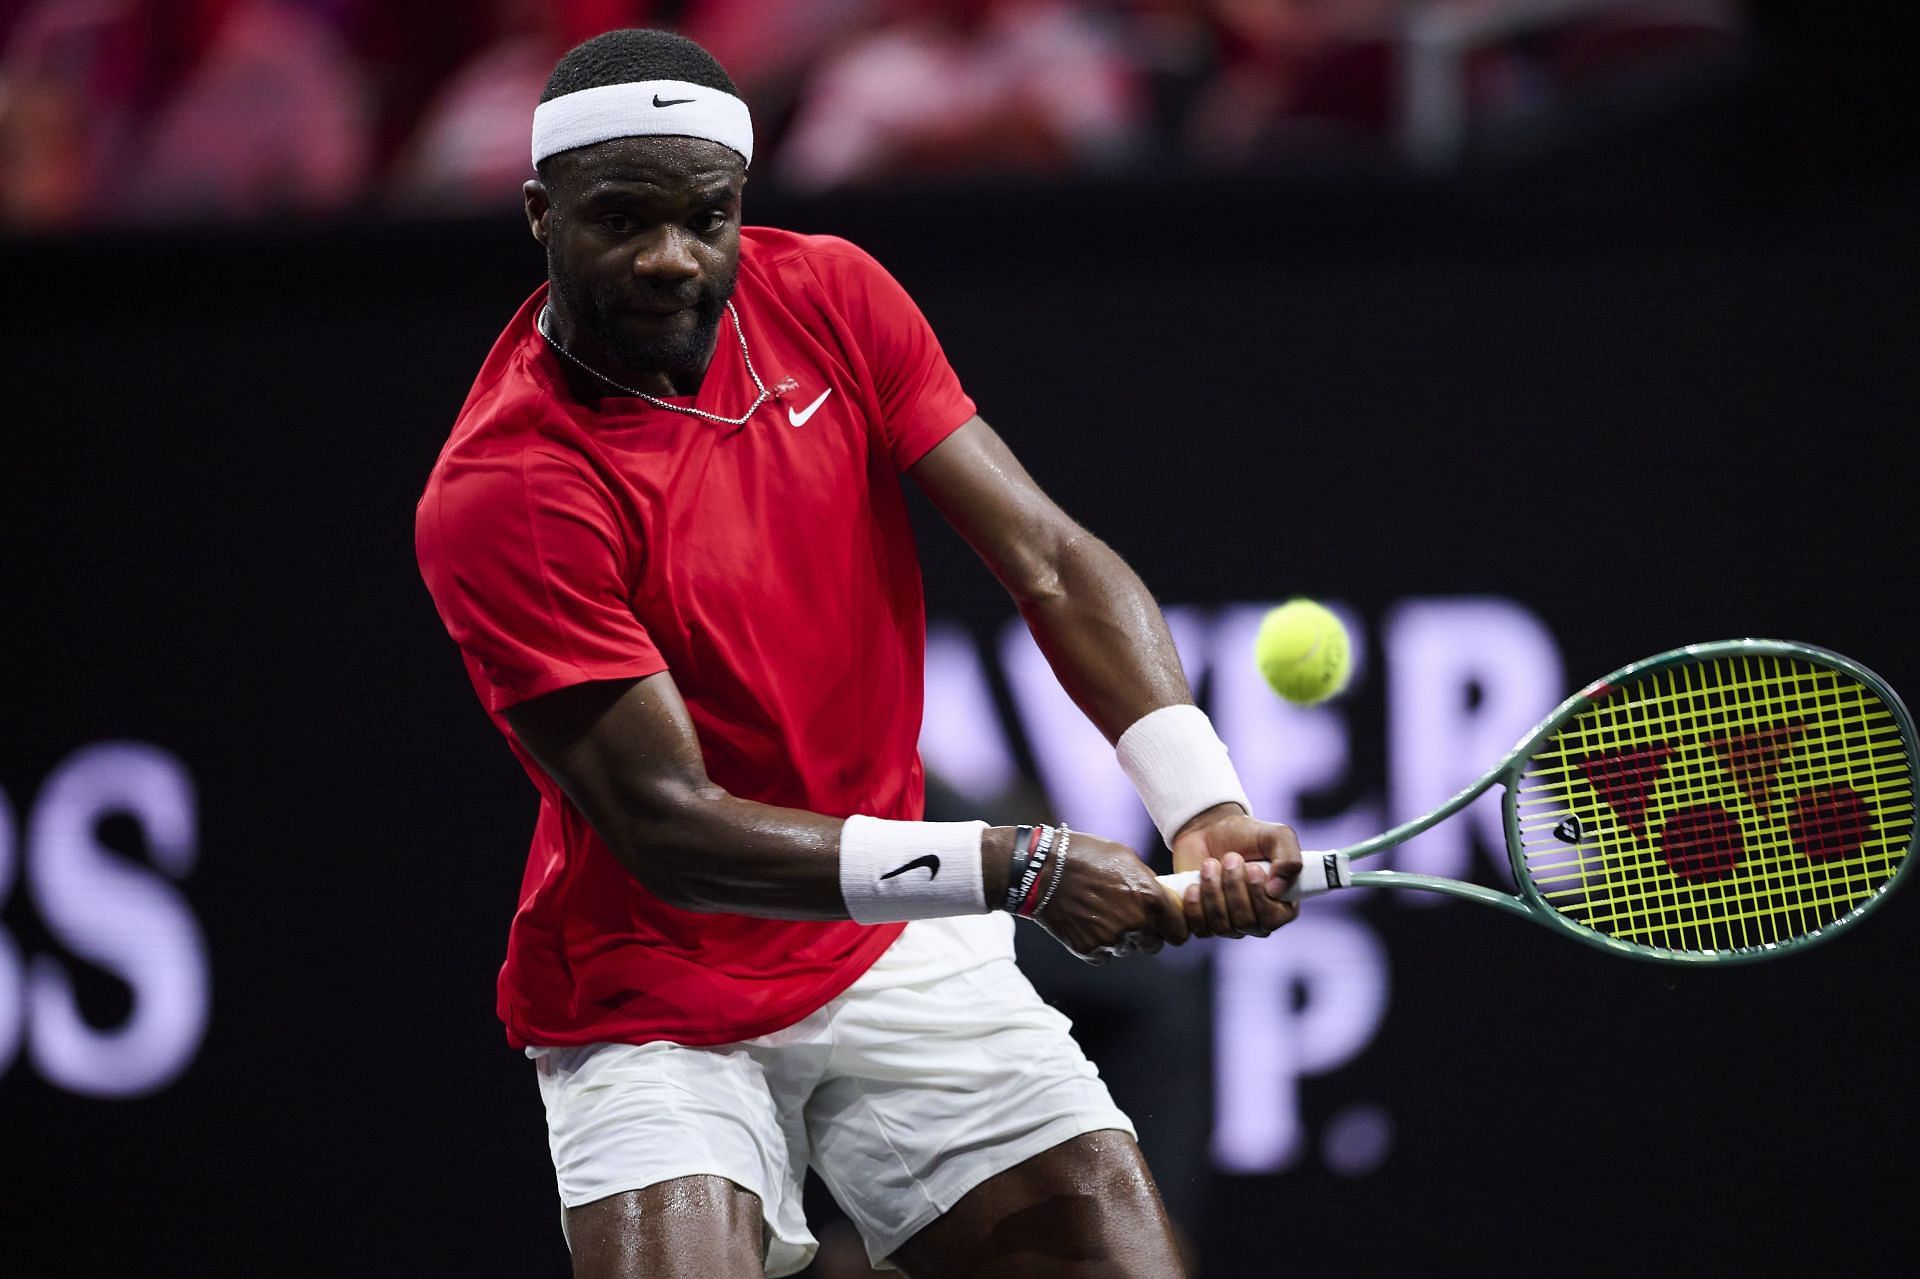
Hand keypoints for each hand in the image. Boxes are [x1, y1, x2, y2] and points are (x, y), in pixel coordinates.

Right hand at [1031, 830, 1190, 963]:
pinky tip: (1086, 924)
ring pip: (1127, 950)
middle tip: (1129, 917)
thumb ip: (1147, 882)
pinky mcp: (1089, 950)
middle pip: (1154, 945)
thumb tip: (1159, 897)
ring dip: (1121, 938)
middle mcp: (1136, 923)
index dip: (1172, 928)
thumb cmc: (1085, 855)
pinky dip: (1098, 945)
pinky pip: (1104, 956)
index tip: (1164, 924)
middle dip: (1146, 934)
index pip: (1179, 932)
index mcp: (1151, 898)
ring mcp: (1111, 940)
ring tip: (1101, 915)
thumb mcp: (1125, 857)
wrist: (1042, 870)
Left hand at [1170, 804, 1301, 938]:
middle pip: (1246, 922)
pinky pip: (1200, 929)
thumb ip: (1289, 858)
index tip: (1252, 867)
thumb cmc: (1246, 835)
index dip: (1260, 896)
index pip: (1275, 919)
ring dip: (1213, 891)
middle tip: (1229, 857)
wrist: (1208, 830)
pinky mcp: (1205, 923)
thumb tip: (1278, 890)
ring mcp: (1231, 924)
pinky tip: (1194, 885)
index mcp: (1282, 904)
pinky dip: (1195, 906)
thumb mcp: (1276, 835)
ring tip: (1210, 864)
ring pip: (1222, 926)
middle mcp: (1259, 920)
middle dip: (1234, 886)